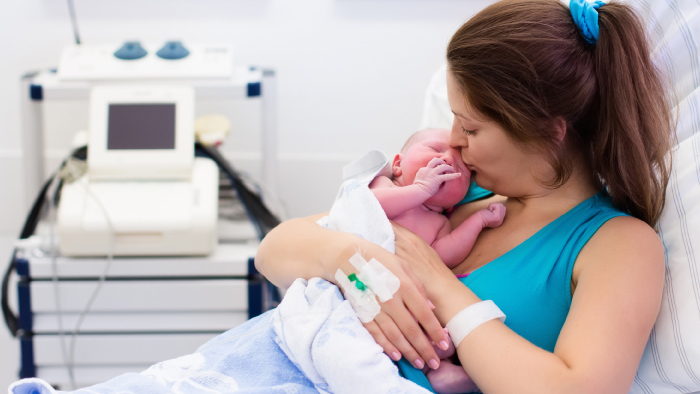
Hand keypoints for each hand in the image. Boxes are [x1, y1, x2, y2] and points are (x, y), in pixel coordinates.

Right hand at [331, 242, 449, 369]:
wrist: (348, 258)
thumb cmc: (380, 260)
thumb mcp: (403, 266)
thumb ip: (418, 287)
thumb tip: (431, 309)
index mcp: (404, 286)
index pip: (424, 315)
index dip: (436, 332)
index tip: (445, 345)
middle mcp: (391, 300)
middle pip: (411, 330)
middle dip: (425, 349)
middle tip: (435, 363)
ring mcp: (375, 308)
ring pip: (395, 336)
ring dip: (408, 352)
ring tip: (419, 364)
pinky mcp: (363, 313)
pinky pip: (376, 334)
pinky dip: (387, 346)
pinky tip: (397, 356)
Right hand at [413, 158, 461, 195]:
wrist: (418, 192)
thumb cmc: (417, 189)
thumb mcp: (418, 179)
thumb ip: (422, 176)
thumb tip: (424, 178)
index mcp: (423, 170)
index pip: (431, 165)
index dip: (435, 166)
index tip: (438, 169)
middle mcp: (428, 170)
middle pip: (436, 160)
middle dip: (442, 161)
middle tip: (446, 165)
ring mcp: (433, 174)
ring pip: (443, 166)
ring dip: (449, 168)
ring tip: (453, 170)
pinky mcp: (437, 179)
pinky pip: (447, 176)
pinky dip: (454, 175)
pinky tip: (459, 175)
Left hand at [478, 202, 505, 227]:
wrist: (477, 220)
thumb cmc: (481, 216)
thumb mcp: (491, 214)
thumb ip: (496, 211)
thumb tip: (499, 205)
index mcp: (499, 221)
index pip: (503, 209)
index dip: (496, 208)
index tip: (490, 212)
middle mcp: (501, 221)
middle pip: (503, 207)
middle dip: (495, 206)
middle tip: (489, 212)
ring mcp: (500, 219)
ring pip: (500, 205)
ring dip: (493, 206)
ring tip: (489, 212)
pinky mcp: (497, 217)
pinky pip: (497, 206)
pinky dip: (491, 206)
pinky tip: (488, 211)